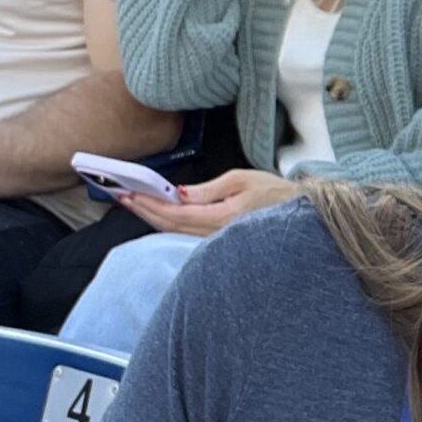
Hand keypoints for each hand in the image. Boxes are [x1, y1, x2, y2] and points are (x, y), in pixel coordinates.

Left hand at [119, 167, 298, 235]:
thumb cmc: (275, 192)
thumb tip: (178, 193)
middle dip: (144, 211)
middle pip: (170, 226)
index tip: (130, 194)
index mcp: (222, 217)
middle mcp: (217, 234)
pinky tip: (158, 216)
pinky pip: (187, 235)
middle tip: (121, 197)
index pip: (176, 213)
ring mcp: (217, 241)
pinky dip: (168, 225)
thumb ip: (208, 189)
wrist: (300, 211)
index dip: (150, 204)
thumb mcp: (241, 179)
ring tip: (134, 204)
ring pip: (175, 232)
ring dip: (153, 218)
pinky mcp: (219, 241)